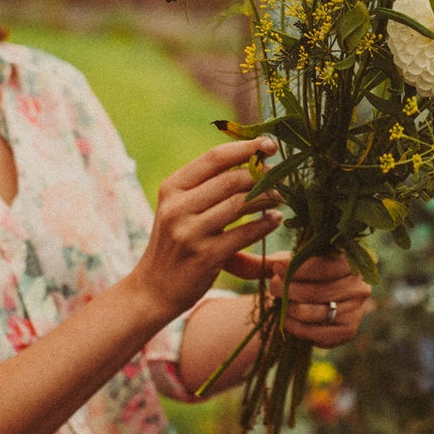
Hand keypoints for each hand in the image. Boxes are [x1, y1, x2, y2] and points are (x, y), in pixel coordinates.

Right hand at [133, 138, 281, 319]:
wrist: (153, 289)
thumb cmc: (175, 244)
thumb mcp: (179, 209)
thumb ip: (207, 187)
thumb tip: (252, 159)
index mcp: (172, 188)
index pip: (213, 158)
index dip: (246, 147)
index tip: (269, 145)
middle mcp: (177, 207)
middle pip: (231, 179)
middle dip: (261, 175)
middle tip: (280, 178)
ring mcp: (190, 232)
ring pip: (240, 204)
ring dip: (267, 197)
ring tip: (280, 197)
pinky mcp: (205, 256)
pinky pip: (245, 233)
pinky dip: (266, 224)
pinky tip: (275, 219)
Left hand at [228, 250, 372, 347]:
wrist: (310, 301)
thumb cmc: (297, 275)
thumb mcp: (282, 265)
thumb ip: (259, 263)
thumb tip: (229, 261)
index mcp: (349, 259)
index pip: (323, 265)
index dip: (295, 268)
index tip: (274, 269)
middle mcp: (359, 283)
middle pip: (317, 291)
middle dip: (287, 289)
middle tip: (272, 287)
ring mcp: (357, 309)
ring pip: (315, 312)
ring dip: (289, 309)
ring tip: (279, 304)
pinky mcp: (349, 330)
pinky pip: (318, 333)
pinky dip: (297, 327)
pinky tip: (287, 319)